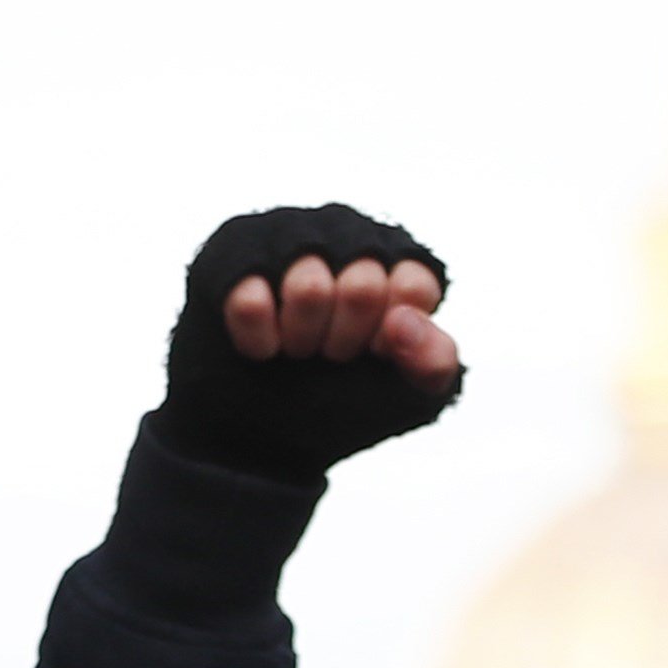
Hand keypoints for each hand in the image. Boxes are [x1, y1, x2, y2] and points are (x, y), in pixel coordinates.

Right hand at [155, 202, 464, 484]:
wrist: (262, 433)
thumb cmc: (342, 400)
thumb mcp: (409, 395)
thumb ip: (435, 362)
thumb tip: (402, 321)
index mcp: (396, 260)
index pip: (412, 286)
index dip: (390, 340)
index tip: (373, 354)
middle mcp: (344, 234)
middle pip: (362, 288)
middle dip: (344, 343)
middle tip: (328, 354)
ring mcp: (286, 237)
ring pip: (308, 286)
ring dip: (302, 340)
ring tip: (295, 347)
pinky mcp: (231, 255)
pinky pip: (249, 299)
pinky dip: (258, 344)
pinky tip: (261, 348)